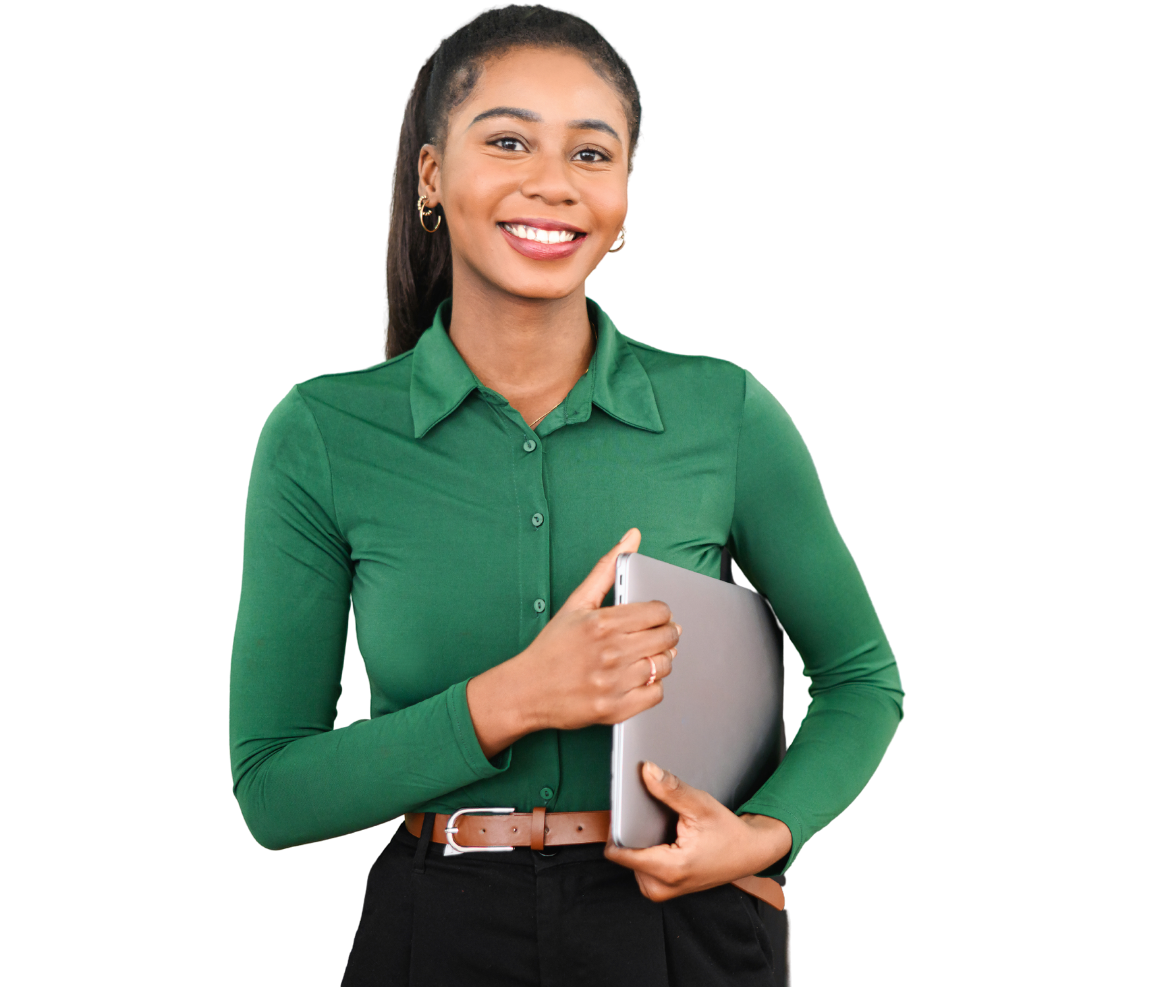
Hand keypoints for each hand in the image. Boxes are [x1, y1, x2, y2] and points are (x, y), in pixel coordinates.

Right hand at [515, 528, 681, 730]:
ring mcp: (613, 682)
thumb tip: (632, 536)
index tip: (651, 618)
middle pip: (667, 638)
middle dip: (665, 635)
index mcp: (602, 622)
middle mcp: (610, 652)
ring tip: (641, 657)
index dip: (660, 614)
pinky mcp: (615, 709)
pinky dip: (651, 687)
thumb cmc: (552, 646)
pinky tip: (635, 679)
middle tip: (651, 637)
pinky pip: (656, 694)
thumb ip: (607, 568)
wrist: (526, 689)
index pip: (659, 611)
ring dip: (659, 660)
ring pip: (664, 666)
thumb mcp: (577, 602)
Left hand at [603, 761, 792, 902]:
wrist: (748, 854)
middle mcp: (662, 886)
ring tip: (663, 830)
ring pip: (630, 862)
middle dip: (632, 834)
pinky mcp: (663, 890)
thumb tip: (647, 771)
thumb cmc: (728, 833)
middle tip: (653, 819)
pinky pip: (641, 868)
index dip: (618, 828)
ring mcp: (662, 891)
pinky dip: (647, 852)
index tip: (623, 809)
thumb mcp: (701, 806)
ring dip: (640, 843)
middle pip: (624, 856)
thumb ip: (671, 790)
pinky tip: (664, 840)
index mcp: (670, 869)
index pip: (620, 854)